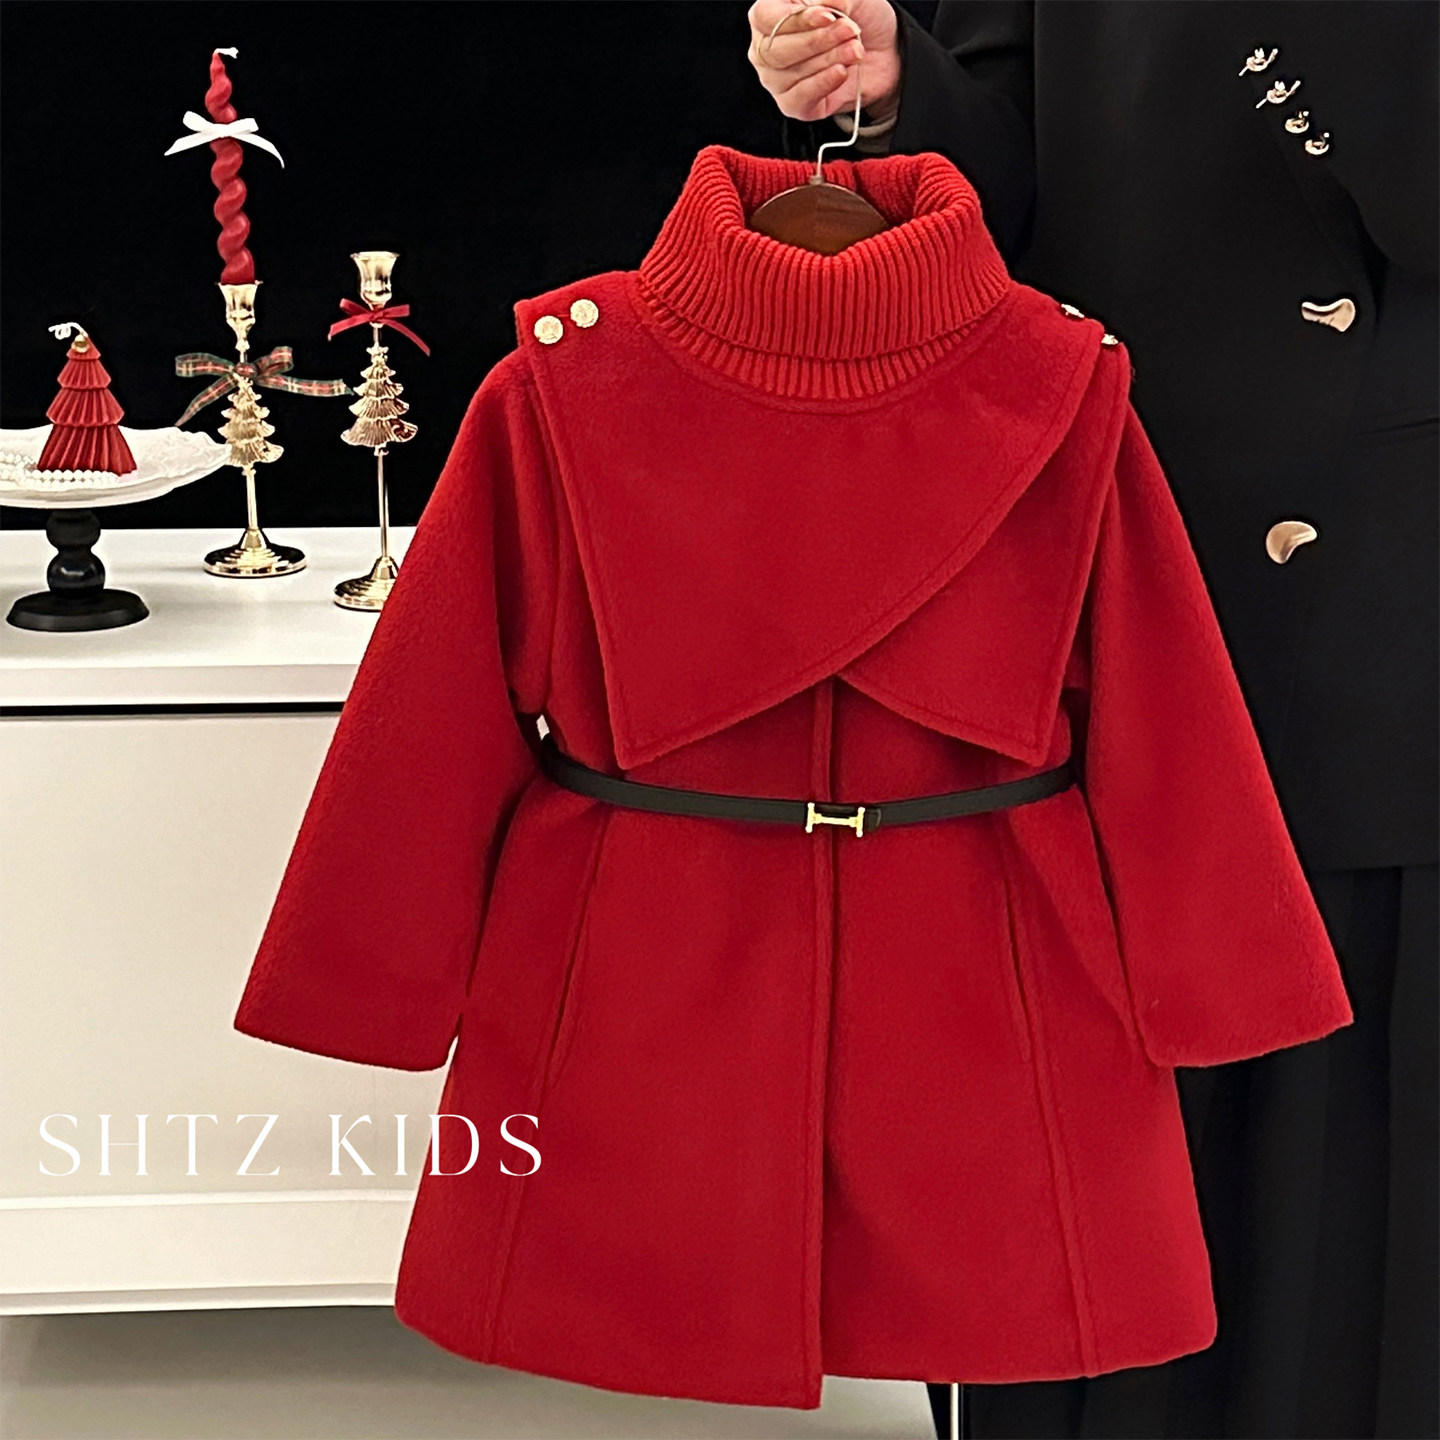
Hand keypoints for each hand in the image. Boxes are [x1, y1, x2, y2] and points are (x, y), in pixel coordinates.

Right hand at [748, 0, 900, 124]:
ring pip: (790, 73)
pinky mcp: (794, 104)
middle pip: (775, 50)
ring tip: (854, 49)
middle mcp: (767, 47)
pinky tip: (841, 72)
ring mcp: (777, 79)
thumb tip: (824, 4)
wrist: (882, 51)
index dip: (797, 19)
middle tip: (849, 31)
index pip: (765, 17)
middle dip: (816, 40)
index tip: (828, 16)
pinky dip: (823, 84)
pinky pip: (799, 99)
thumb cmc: (859, 17)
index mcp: (771, 13)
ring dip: (828, 59)